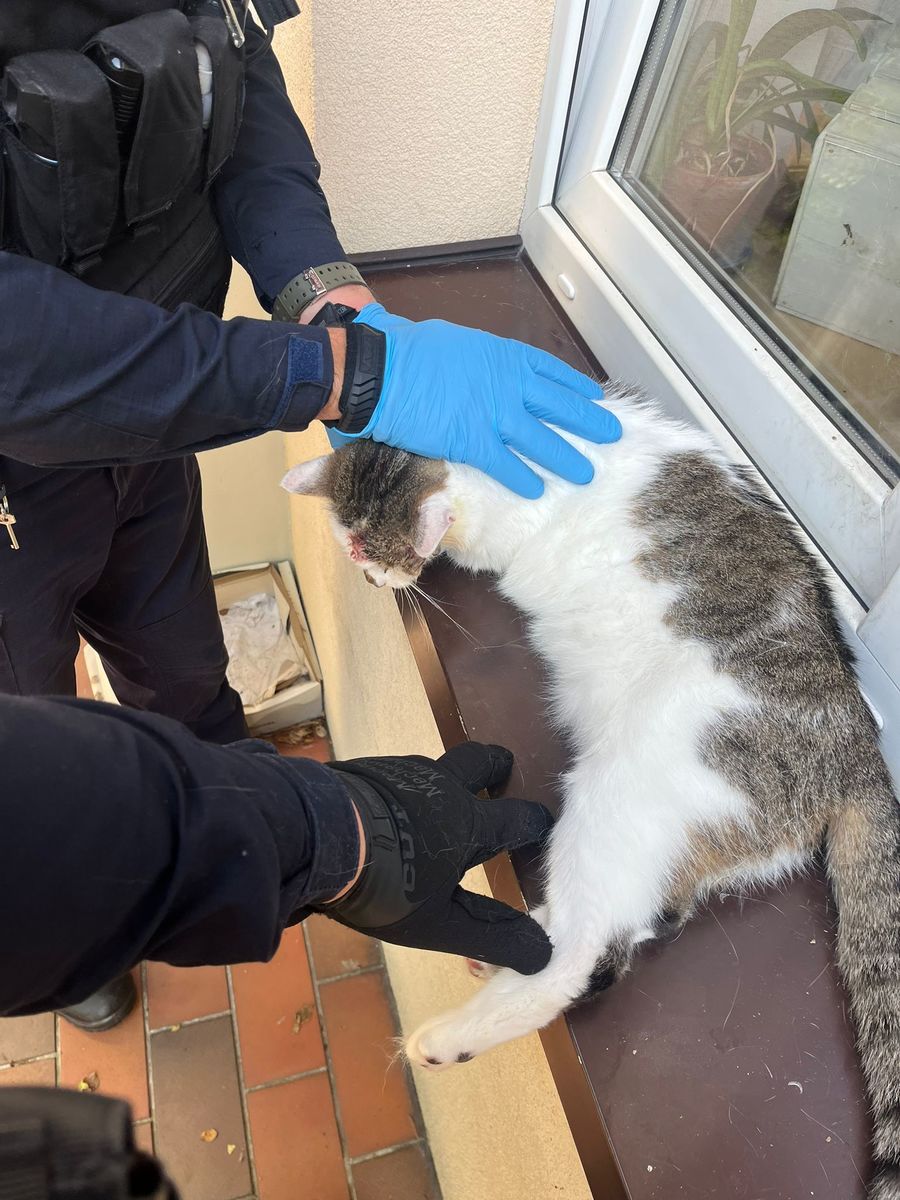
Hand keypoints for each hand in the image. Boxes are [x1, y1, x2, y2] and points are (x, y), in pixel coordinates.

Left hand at [321, 743, 553, 973]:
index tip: (545, 828)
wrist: (313, 839)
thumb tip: (544, 953)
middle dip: (497, 766)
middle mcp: (442, 787)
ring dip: (445, 781)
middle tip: (501, 775)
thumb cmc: (384, 886)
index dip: (536, 823)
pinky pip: (396, 775)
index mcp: (469, 822)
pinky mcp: (366, 772)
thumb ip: (492, 935)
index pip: (519, 817)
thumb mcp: (441, 923)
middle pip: (481, 760)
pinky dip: (405, 789)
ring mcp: (401, 773)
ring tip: (438, 803)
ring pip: (436, 766)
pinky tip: (389, 811)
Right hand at [340, 302, 621, 498]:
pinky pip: (506, 464)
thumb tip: (475, 367)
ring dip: (566, 457)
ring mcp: (493, 414)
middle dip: (588, 421)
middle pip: (559, 406)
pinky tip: (537, 490)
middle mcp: (507, 384)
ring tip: (586, 472)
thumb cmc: (408, 350)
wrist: (382, 372)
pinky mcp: (473, 441)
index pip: (551, 372)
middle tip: (611, 434)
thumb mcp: (453, 342)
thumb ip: (475, 358)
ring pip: (542, 439)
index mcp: (502, 356)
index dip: (574, 386)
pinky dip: (522, 478)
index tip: (593, 396)